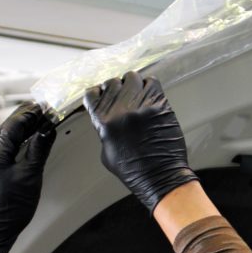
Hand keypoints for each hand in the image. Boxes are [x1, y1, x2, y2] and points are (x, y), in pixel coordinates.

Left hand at [0, 103, 55, 252]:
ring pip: (0, 138)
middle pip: (5, 129)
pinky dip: (10, 142)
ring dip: (17, 130)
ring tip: (33, 125)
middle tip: (39, 111)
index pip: (14, 125)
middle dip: (23, 119)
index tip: (43, 109)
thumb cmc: (10, 208)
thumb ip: (38, 149)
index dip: (30, 115)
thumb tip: (46, 130)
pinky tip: (20, 144)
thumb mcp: (31, 176)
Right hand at [84, 71, 197, 212]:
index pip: (92, 94)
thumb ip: (104, 129)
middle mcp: (120, 110)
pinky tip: (150, 93)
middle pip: (112, 82)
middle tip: (123, 94)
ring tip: (137, 92)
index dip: (98, 93)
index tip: (103, 94)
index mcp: (103, 121)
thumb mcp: (107, 151)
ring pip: (132, 77)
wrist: (160, 175)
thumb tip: (107, 116)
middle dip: (117, 87)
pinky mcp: (159, 105)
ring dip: (133, 83)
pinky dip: (150, 84)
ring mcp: (140, 105)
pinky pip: (152, 82)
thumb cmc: (134, 169)